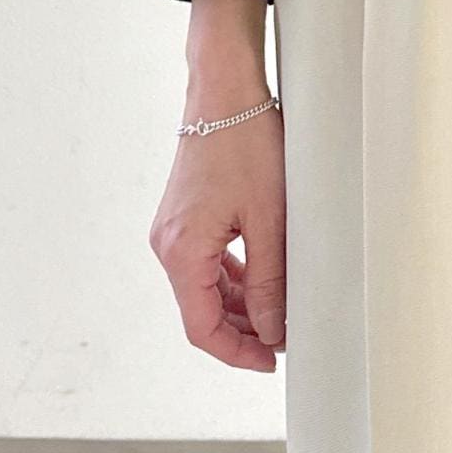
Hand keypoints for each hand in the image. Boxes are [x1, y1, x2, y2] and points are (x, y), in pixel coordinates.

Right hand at [149, 93, 286, 371]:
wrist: (225, 91)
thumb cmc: (246, 143)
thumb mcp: (269, 218)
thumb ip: (270, 280)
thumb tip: (272, 330)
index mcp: (181, 252)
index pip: (202, 327)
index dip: (237, 353)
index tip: (271, 361)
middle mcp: (168, 244)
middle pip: (202, 310)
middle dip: (243, 331)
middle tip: (283, 341)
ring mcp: (174, 230)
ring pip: (205, 287)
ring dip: (241, 305)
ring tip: (280, 313)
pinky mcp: (185, 216)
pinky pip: (207, 262)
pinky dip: (234, 278)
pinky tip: (262, 281)